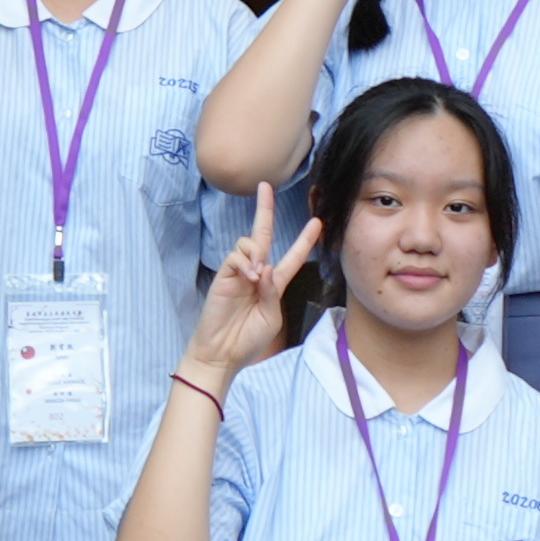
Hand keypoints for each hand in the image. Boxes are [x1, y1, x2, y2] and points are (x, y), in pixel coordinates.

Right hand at [180, 215, 313, 382]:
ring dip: (257, 254)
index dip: (304, 240)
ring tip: (256, 278)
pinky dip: (245, 262)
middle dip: (265, 210)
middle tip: (266, 186)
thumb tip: (266, 268)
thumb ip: (273, 292)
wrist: (222, 353)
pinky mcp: (223, 276)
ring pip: (249, 243)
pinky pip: (235, 255)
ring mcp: (239, 272)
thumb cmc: (248, 340)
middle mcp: (257, 272)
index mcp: (273, 284)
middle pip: (263, 234)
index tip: (317, 222)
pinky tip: (249, 277)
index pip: (291, 256)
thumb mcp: (271, 317)